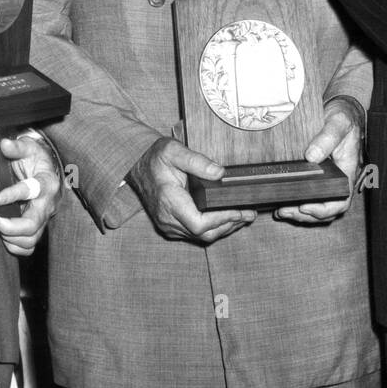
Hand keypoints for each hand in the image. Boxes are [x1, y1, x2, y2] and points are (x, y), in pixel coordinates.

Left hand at [0, 131, 62, 256]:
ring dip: (11, 237)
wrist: (45, 170)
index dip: (14, 195)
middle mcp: (47, 203)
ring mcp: (43, 218)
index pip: (33, 191)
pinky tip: (4, 237)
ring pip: (31, 238)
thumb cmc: (34, 159)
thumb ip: (17, 147)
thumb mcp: (28, 148)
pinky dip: (15, 247)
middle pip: (34, 224)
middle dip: (11, 227)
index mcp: (46, 182)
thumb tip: (5, 144)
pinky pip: (29, 246)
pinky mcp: (37, 228)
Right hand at [127, 138, 255, 243]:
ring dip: (224, 228)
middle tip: (250, 214)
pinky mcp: (170, 225)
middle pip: (204, 234)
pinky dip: (213, 228)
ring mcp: (167, 224)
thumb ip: (197, 161)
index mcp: (168, 200)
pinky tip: (227, 218)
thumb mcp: (174, 150)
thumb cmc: (155, 157)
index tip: (240, 210)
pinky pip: (195, 233)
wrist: (136, 165)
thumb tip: (220, 173)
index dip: (222, 220)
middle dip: (229, 225)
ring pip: (201, 237)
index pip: (199, 223)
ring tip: (244, 217)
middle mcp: (167, 218)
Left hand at [276, 97, 361, 225]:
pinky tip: (280, 199)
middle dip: (305, 214)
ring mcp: (328, 180)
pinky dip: (295, 202)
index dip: (324, 209)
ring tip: (280, 210)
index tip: (304, 206)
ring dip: (299, 212)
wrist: (339, 110)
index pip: (342, 200)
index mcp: (348, 171)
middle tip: (284, 210)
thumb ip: (327, 138)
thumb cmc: (342, 116)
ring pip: (317, 206)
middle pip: (327, 209)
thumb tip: (311, 157)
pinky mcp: (317, 177)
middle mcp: (339, 180)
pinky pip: (309, 195)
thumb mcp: (338, 122)